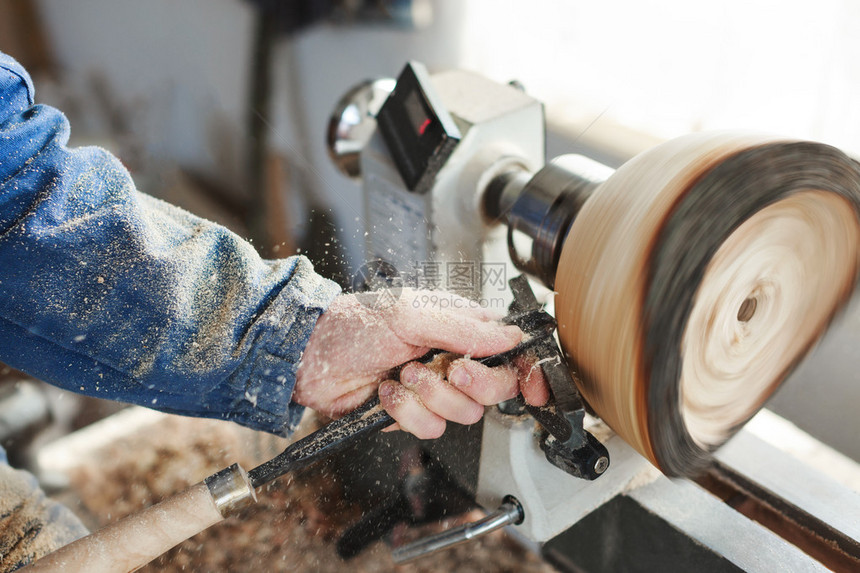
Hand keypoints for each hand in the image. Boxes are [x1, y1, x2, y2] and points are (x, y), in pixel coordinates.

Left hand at [294, 289, 548, 438]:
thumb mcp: (412, 314)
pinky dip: (407, 412)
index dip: (529, 372)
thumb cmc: (355, 323)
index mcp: (462, 327)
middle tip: (450, 370)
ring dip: (430, 395)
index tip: (537, 389)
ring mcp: (433, 389)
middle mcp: (453, 358)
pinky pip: (431, 428)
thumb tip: (511, 337)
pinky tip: (386, 393)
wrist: (311, 357)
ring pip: (465, 413)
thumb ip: (465, 328)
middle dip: (474, 384)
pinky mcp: (413, 414)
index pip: (511, 351)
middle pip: (496, 388)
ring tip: (402, 374)